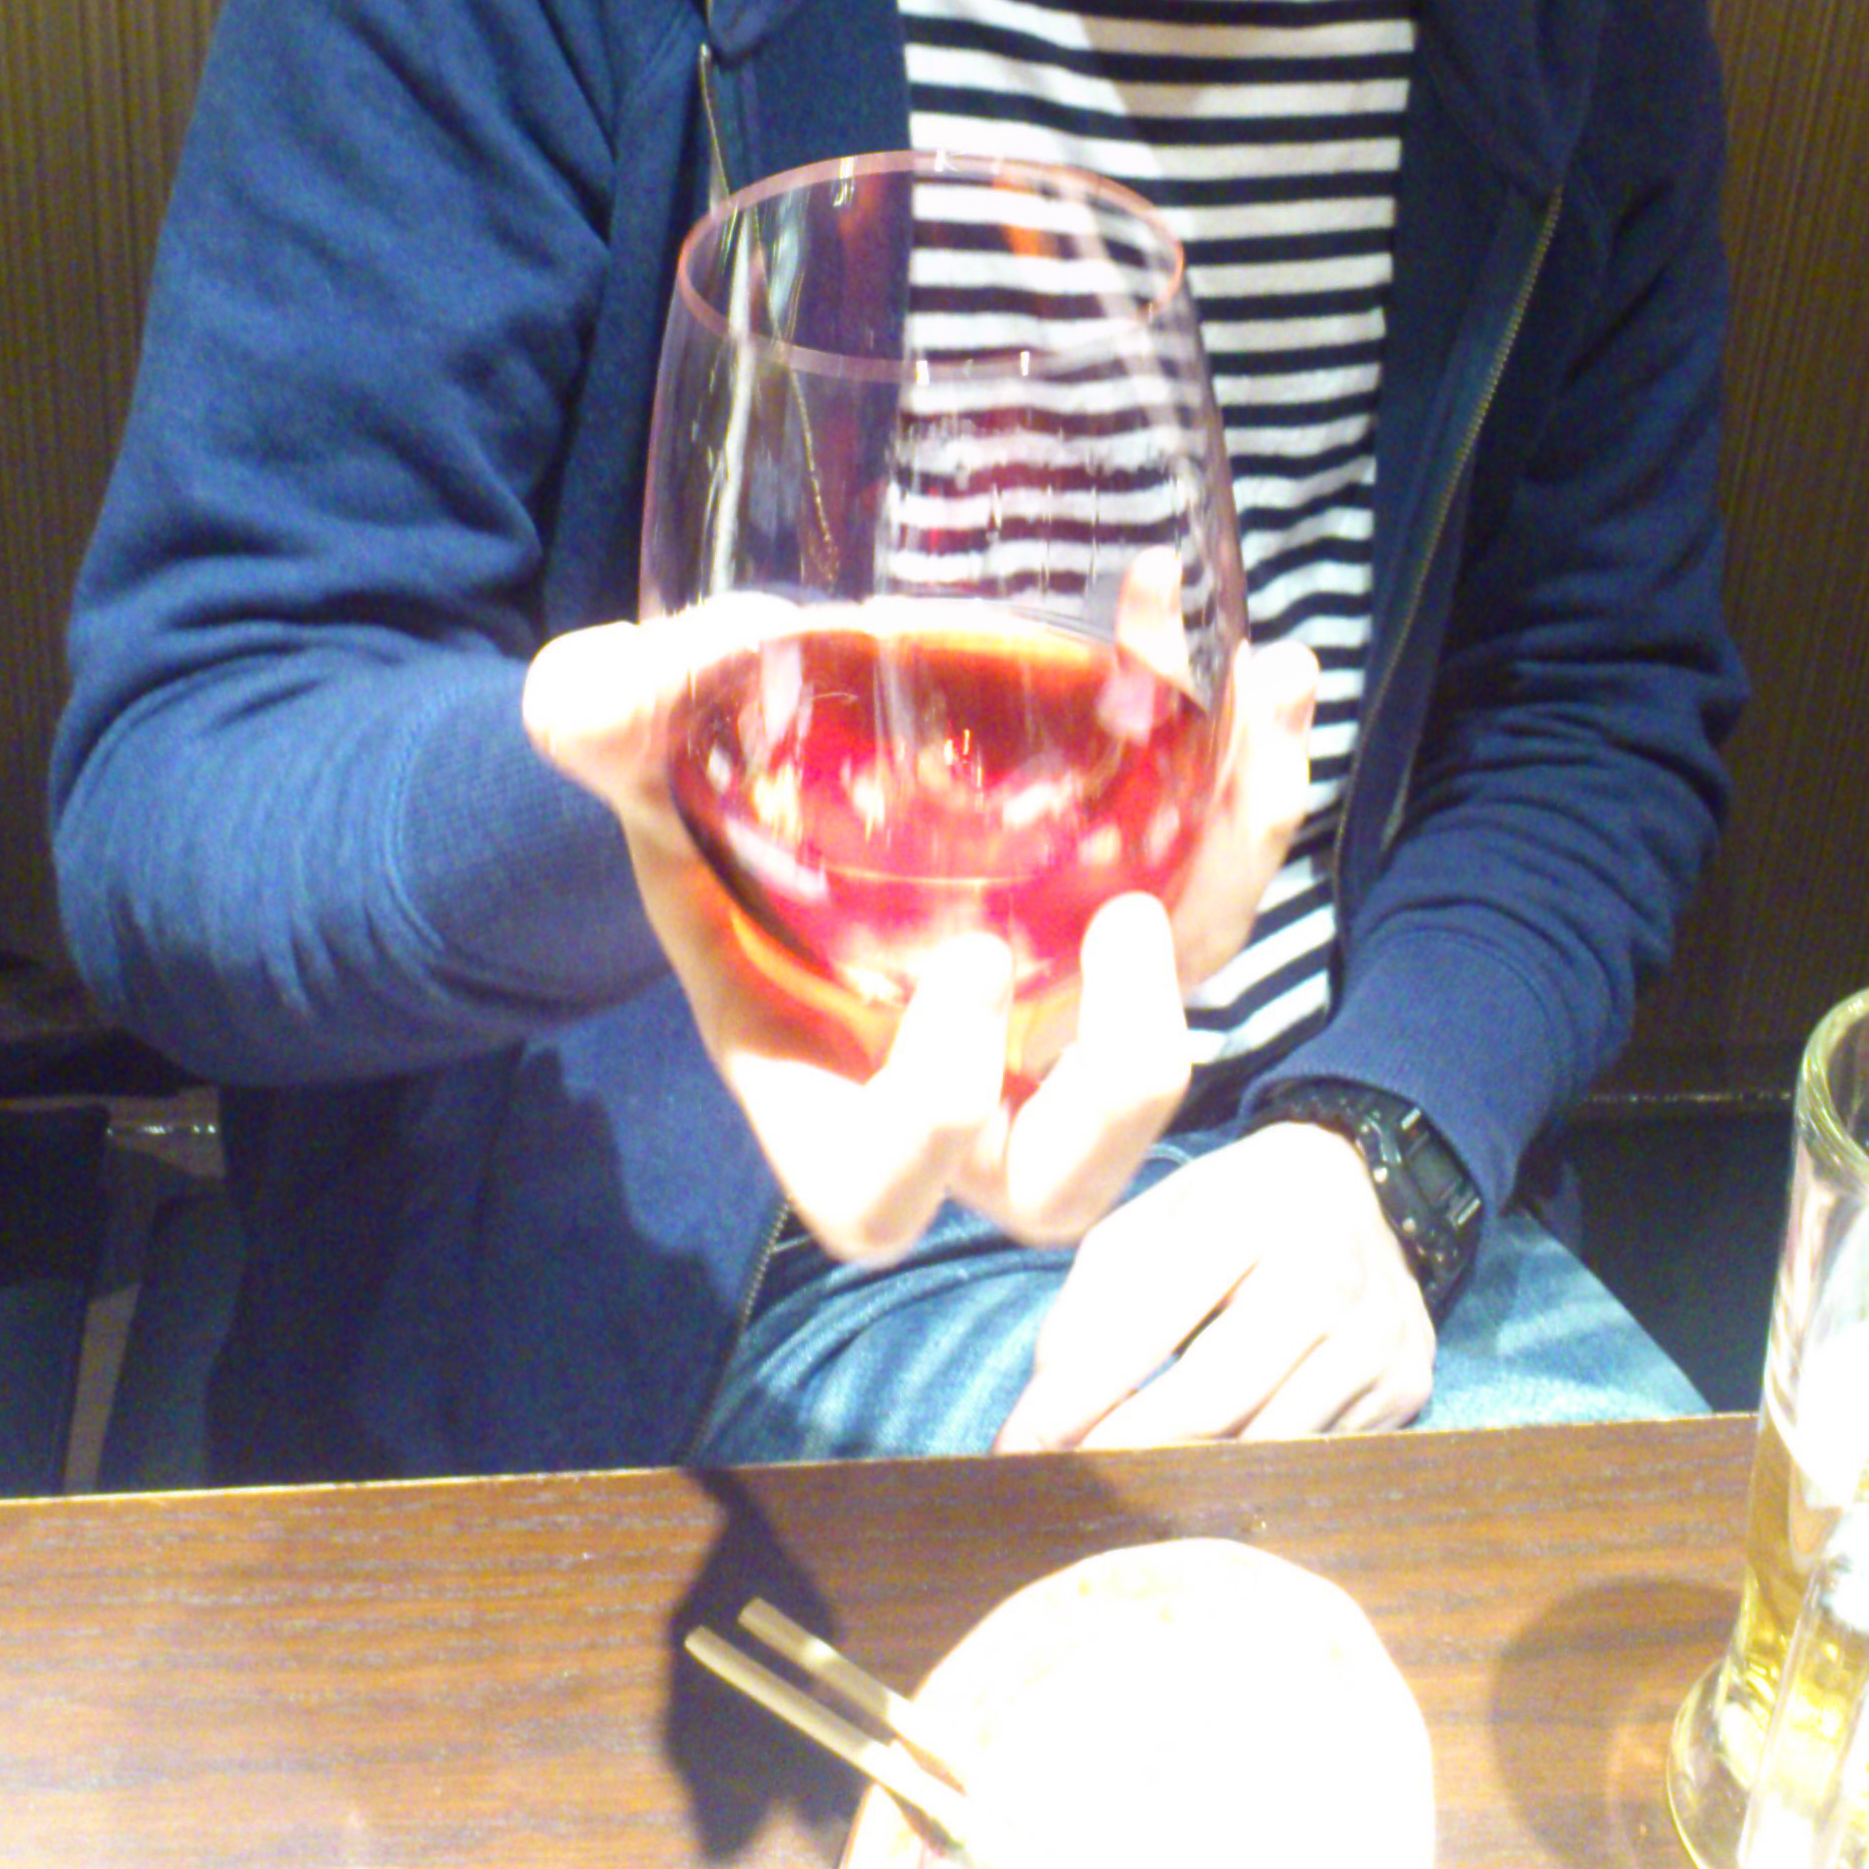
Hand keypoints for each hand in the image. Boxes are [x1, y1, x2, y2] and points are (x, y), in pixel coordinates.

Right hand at [521, 609, 1314, 1265]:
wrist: (778, 724)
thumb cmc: (687, 778)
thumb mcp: (628, 741)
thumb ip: (604, 719)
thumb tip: (601, 695)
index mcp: (822, 1087)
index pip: (883, 1197)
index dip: (936, 1123)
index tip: (956, 972)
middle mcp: (961, 1081)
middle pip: (1071, 1177)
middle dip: (1126, 1076)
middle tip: (1129, 923)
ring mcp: (1058, 1009)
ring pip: (1181, 1018)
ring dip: (1235, 878)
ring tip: (1246, 716)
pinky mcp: (1132, 914)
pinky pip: (1219, 888)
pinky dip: (1255, 785)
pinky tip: (1267, 670)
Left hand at [993, 1122, 1436, 1452]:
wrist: (1369, 1191)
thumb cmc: (1237, 1208)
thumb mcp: (1159, 1215)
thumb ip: (1096, 1294)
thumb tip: (1051, 1399)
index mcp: (1254, 1207)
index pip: (1153, 1315)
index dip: (1081, 1391)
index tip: (1018, 1443)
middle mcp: (1328, 1272)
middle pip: (1215, 1396)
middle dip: (1128, 1451)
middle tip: (1063, 1488)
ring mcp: (1378, 1337)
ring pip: (1264, 1444)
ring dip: (1183, 1479)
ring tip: (1121, 1496)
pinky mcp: (1408, 1388)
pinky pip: (1313, 1459)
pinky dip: (1249, 1480)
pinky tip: (1201, 1489)